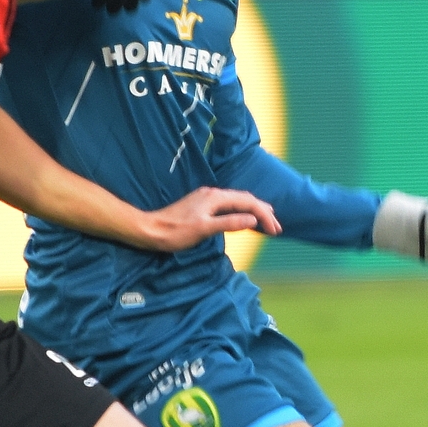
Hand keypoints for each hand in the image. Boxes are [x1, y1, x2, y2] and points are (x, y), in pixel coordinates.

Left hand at [140, 186, 279, 251]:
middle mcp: (213, 194)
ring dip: (253, 211)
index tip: (275, 230)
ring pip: (237, 201)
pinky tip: (242, 219)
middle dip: (263, 212)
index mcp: (215, 197)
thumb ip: (229, 222)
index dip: (264, 215)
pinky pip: (228, 205)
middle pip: (245, 199)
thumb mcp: (204, 229)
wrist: (150, 230)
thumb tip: (252, 219)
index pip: (248, 202)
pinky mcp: (201, 205)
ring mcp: (206, 199)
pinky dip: (241, 212)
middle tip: (276, 228)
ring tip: (266, 222)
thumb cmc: (175, 232)